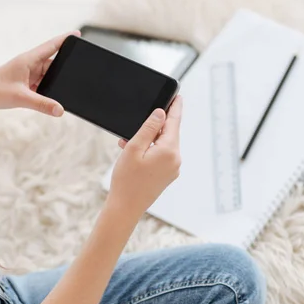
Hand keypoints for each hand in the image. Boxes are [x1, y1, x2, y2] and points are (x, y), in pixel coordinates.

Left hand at [0, 31, 79, 115]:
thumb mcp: (21, 98)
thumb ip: (42, 104)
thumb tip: (61, 110)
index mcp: (28, 59)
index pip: (51, 46)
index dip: (65, 40)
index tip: (77, 35)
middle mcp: (29, 65)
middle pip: (53, 64)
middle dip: (63, 70)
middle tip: (73, 77)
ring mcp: (27, 75)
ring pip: (47, 77)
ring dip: (53, 84)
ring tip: (60, 92)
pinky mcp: (24, 85)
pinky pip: (41, 86)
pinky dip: (46, 92)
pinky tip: (49, 100)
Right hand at [108, 96, 182, 218]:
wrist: (125, 208)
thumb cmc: (126, 180)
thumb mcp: (134, 148)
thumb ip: (149, 128)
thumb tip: (161, 113)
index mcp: (169, 150)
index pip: (174, 122)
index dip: (175, 107)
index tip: (178, 96)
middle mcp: (175, 160)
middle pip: (169, 133)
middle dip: (155, 126)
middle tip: (140, 120)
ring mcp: (172, 169)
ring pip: (163, 145)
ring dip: (149, 140)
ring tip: (129, 142)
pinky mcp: (167, 176)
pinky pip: (161, 156)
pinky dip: (150, 150)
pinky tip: (134, 153)